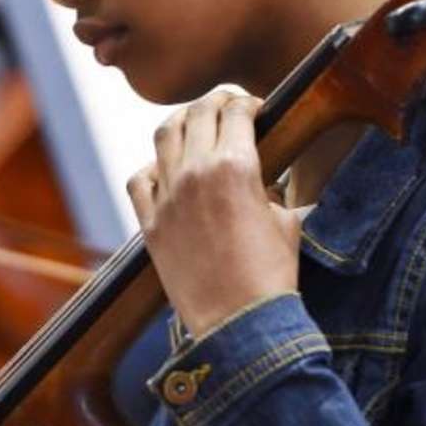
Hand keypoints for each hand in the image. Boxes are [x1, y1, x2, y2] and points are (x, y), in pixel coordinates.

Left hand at [127, 90, 302, 338]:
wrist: (240, 322)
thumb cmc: (271, 275)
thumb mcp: (286, 220)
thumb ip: (269, 190)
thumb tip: (259, 183)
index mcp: (236, 165)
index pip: (235, 111)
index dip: (248, 103)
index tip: (255, 110)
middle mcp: (196, 172)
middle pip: (198, 113)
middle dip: (216, 103)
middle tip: (227, 108)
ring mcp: (167, 197)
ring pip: (164, 136)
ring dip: (182, 123)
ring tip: (194, 127)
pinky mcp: (150, 224)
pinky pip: (139, 178)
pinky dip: (152, 167)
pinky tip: (165, 171)